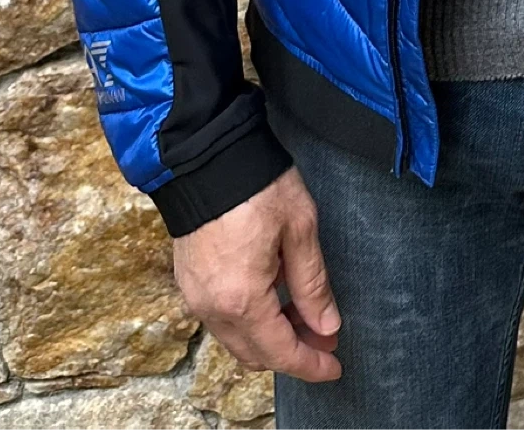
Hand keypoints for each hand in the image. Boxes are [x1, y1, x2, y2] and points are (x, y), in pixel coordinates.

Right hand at [173, 166, 341, 381]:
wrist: (207, 156)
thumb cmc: (257, 187)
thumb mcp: (300, 229)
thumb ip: (313, 283)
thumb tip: (327, 325)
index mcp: (242, 299)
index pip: (280, 352)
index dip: (310, 364)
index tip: (334, 367)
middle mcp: (212, 308)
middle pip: (255, 353)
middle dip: (293, 352)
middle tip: (326, 338)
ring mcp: (195, 296)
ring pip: (237, 338)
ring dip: (271, 336)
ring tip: (306, 315)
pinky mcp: (189, 281)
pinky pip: (221, 318)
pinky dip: (250, 320)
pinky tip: (275, 298)